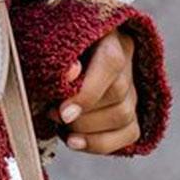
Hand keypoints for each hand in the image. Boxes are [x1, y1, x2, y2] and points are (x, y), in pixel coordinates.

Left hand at [52, 29, 140, 154]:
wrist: (53, 61)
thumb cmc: (46, 52)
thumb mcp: (46, 48)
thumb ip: (57, 59)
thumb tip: (71, 73)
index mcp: (108, 35)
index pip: (111, 63)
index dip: (88, 93)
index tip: (63, 113)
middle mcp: (127, 58)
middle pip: (118, 94)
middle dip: (81, 114)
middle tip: (52, 114)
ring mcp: (133, 86)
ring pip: (124, 115)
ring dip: (87, 130)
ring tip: (61, 126)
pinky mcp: (133, 110)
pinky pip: (130, 134)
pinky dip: (101, 143)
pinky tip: (75, 142)